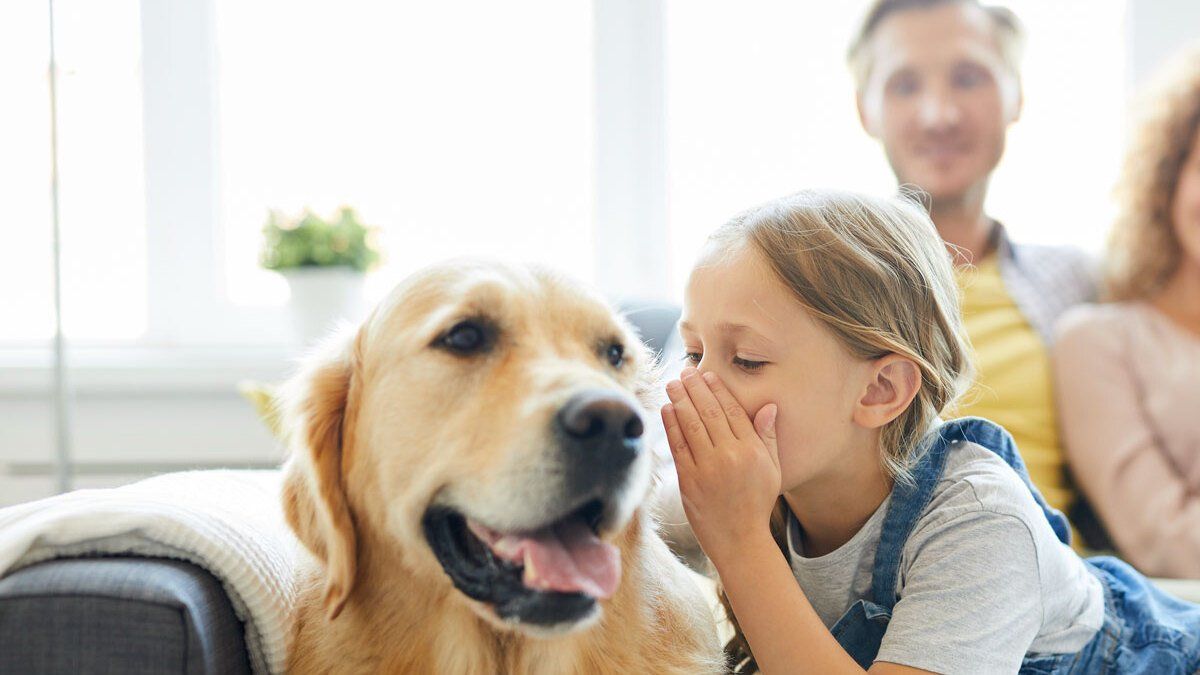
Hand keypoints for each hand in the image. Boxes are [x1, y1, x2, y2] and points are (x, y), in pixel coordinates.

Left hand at [661, 367, 780, 565]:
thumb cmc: (757, 503)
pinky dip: (671, 426)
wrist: (740, 541)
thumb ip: (768, 437)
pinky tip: (666, 410)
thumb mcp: (772, 470)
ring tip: (672, 384)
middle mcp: (730, 456)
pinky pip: (678, 447)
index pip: (733, 411)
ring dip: (680, 401)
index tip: (708, 375)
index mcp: (752, 451)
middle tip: (684, 371)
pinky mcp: (689, 482)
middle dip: (695, 388)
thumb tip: (768, 406)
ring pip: (691, 426)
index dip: (718, 390)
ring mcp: (708, 469)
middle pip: (709, 413)